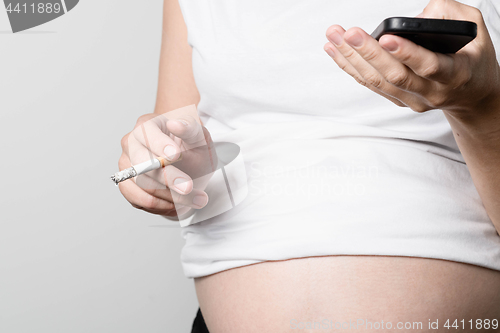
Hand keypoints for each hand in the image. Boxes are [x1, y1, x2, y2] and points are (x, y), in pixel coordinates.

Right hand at [118, 111, 216, 218]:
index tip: (176, 155)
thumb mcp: (199, 137)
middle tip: (188, 187)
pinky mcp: (127, 186)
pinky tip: (179, 203)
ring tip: (197, 199)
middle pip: (142, 163)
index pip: (146, 132)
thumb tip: (175, 124)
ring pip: (143, 185)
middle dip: (167, 177)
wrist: (191, 167)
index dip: (160, 144)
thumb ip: (190, 129)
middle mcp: (131, 143)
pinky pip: (140, 200)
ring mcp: (126, 165)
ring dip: (171, 196)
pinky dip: (162, 205)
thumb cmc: (193, 147)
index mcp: (147, 124)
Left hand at [323, 0, 499, 121]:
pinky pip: (371, 85)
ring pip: (377, 81)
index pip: (428, 65)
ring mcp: (413, 100)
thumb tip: (413, 18)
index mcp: (455, 74)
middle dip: (368, 52)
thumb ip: (449, 15)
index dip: (406, 52)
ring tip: (333, 37)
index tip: (386, 37)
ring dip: (351, 58)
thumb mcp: (474, 29)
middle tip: (348, 33)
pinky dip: (351, 67)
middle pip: (394, 75)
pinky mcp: (398, 100)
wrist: (472, 95)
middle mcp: (432, 92)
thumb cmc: (472, 57)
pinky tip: (335, 51)